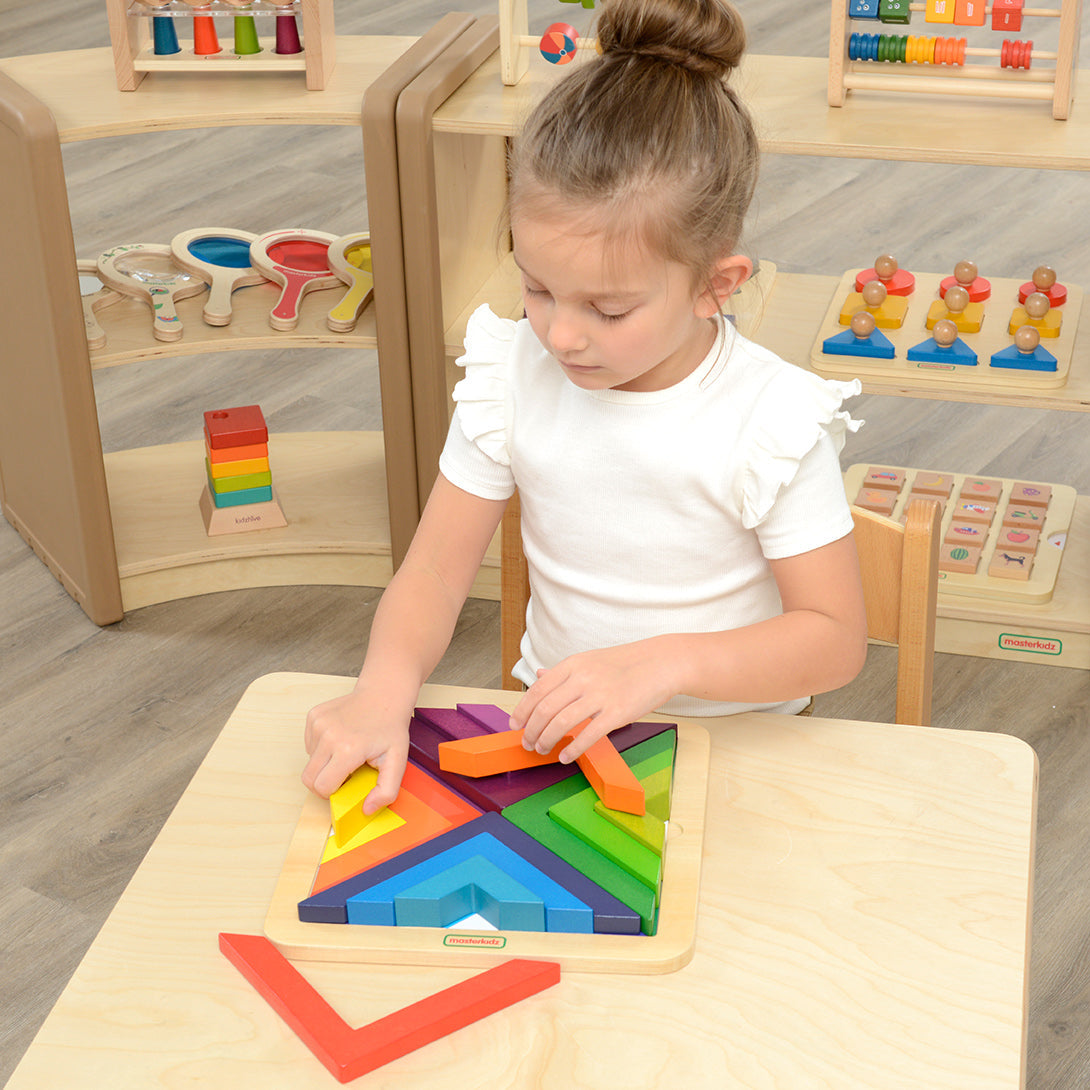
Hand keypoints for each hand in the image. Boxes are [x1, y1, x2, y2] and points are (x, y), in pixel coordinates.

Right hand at [301, 685, 410, 808]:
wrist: (384, 695)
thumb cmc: (390, 729)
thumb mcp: (398, 762)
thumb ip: (386, 791)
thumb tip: (366, 810)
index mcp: (348, 749)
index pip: (321, 787)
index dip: (333, 792)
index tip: (346, 783)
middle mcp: (328, 735)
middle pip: (309, 778)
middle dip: (323, 783)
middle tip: (343, 774)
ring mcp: (318, 723)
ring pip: (308, 761)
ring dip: (323, 764)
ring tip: (345, 752)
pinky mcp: (313, 716)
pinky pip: (308, 745)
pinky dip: (320, 748)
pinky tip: (339, 739)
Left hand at [510, 640, 677, 762]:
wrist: (661, 662)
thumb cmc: (625, 663)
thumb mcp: (589, 660)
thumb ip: (563, 671)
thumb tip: (538, 675)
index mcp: (573, 664)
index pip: (537, 689)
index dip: (522, 710)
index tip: (515, 725)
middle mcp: (583, 678)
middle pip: (545, 709)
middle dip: (531, 730)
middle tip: (527, 743)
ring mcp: (600, 695)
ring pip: (561, 722)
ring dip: (547, 740)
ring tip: (543, 750)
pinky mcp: (617, 712)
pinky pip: (588, 735)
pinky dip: (572, 749)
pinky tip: (565, 757)